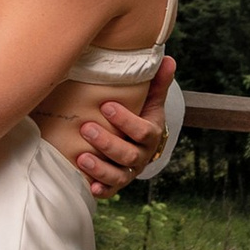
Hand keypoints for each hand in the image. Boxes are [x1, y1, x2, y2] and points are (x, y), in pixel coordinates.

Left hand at [73, 51, 172, 198]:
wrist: (139, 143)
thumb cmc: (141, 116)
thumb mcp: (151, 101)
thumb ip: (157, 83)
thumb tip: (168, 58)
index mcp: (151, 134)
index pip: (143, 130)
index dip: (126, 120)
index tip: (106, 106)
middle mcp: (142, 155)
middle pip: (129, 154)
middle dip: (107, 143)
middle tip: (86, 128)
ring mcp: (129, 171)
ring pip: (119, 175)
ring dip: (100, 168)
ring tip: (81, 157)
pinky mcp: (116, 183)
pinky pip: (111, 191)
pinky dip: (102, 190)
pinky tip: (90, 186)